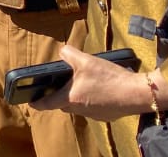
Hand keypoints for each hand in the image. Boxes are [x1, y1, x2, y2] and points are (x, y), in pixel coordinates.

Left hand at [32, 45, 151, 120]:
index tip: (30, 102)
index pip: (47, 104)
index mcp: (70, 98)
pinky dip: (92, 99)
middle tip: (59, 84)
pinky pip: (93, 107)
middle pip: (63, 104)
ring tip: (82, 82)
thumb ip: (69, 54)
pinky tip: (99, 88)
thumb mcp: (85, 60)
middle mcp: (80, 110)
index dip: (37, 102)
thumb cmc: (108, 78)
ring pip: (78, 106)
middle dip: (59, 96)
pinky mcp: (106, 115)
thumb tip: (62, 52)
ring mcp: (94, 114)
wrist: (136, 93)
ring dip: (77, 96)